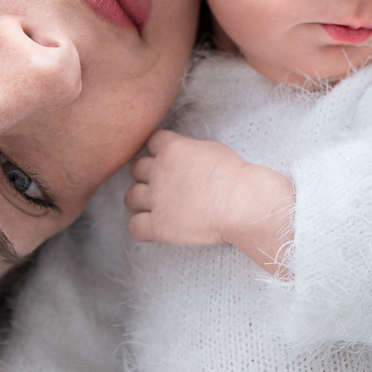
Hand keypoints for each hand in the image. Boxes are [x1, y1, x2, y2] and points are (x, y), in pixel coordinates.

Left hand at [125, 130, 294, 273]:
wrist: (242, 203)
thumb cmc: (235, 175)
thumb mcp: (211, 149)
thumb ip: (189, 151)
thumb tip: (184, 157)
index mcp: (172, 149)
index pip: (151, 142)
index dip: (159, 151)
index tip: (170, 161)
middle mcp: (159, 171)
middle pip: (137, 169)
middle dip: (148, 175)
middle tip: (164, 185)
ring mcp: (156, 199)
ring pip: (130, 197)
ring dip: (140, 200)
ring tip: (155, 206)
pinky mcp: (159, 225)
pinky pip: (135, 227)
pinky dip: (141, 228)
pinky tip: (154, 228)